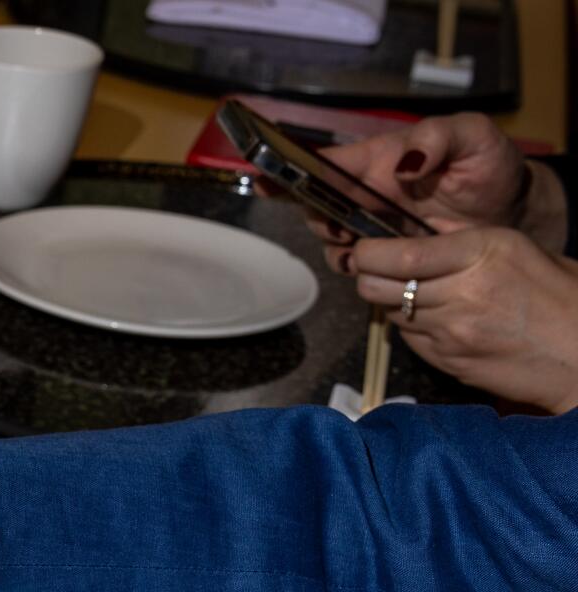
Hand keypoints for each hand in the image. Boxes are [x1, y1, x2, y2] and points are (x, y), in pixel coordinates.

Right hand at [305, 113, 565, 259]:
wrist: (512, 211)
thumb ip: (439, 138)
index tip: (264, 178)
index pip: (322, 163)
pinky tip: (375, 266)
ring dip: (337, 246)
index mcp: (376, 160)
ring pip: (330, 239)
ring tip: (361, 248)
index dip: (288, 170)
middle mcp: (363, 194)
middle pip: (315, 206)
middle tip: (339, 226)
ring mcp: (371, 227)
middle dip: (316, 217)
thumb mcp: (474, 137)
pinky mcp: (384, 256)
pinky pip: (356, 265)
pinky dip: (357, 268)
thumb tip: (403, 165)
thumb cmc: (488, 165)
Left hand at [351, 227, 577, 413]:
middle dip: (368, 277)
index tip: (363, 249)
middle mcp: (461, 292)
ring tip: (415, 295)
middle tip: (375, 271)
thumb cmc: (561, 296)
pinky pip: (409, 339)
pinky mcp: (447, 361)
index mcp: (482, 253)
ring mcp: (451, 332)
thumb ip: (464, 246)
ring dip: (390, 303)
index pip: (399, 255)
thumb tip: (413, 240)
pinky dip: (410, 328)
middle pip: (378, 287)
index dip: (368, 253)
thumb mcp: (517, 250)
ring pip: (389, 313)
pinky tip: (434, 321)